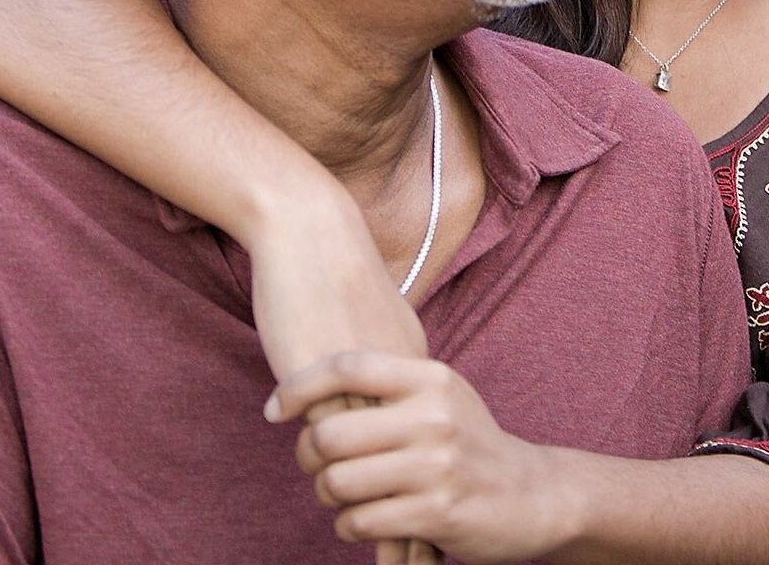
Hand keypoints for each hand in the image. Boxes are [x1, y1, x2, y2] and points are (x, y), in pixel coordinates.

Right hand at [247, 204, 433, 563]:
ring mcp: (365, 393)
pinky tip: (355, 532)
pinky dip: (352, 499)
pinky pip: (343, 463)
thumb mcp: (367, 321)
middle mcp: (399, 386)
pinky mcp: (325, 395)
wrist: (309, 236)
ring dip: (386, 522)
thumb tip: (376, 386)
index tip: (458, 525)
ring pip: (387, 476)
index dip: (443, 485)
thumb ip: (378, 355)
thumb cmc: (327, 270)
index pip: (437, 444)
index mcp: (413, 369)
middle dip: (417, 520)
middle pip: (419, 469)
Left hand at [269, 352, 572, 563]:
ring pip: (337, 482)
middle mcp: (434, 416)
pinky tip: (363, 519)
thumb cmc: (468, 442)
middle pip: (330, 432)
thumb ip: (387, 384)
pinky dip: (349, 525)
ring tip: (342, 495)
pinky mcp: (436, 512)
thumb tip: (309, 381)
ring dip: (327, 495)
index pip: (347, 366)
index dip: (298, 386)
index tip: (275, 410)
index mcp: (431, 378)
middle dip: (309, 456)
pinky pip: (358, 521)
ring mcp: (437, 466)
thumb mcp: (440, 395)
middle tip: (318, 464)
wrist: (532, 496)